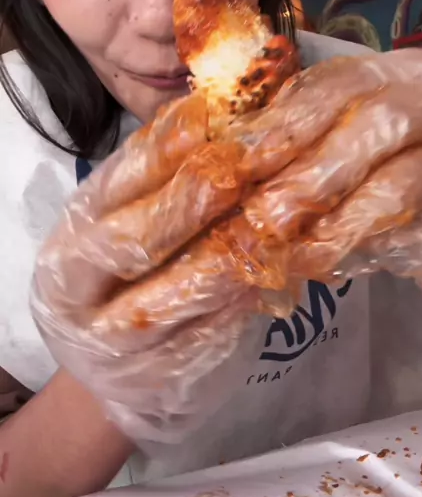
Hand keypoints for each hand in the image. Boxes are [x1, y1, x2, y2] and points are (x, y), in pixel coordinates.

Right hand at [31, 93, 270, 446]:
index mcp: (72, 235)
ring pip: (169, 296)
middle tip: (242, 168)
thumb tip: (223, 117)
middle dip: (190, 201)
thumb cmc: (128, 280)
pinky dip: (239, 307)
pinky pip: (201, 340)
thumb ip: (164, 183)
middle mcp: (77, 289)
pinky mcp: (155, 379)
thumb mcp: (126, 225)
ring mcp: (111, 342)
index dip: (165, 150)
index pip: (115, 185)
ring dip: (225, 257)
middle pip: (132, 240)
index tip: (213, 120)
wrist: (111, 378)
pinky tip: (273, 277)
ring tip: (273, 220)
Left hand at [229, 48, 421, 281]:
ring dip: (341, 223)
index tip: (247, 161)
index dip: (293, 120)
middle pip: (378, 125)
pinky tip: (333, 267)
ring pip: (405, 185)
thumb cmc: (415, 138)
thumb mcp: (377, 111)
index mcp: (405, 73)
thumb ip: (320, 124)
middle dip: (314, 173)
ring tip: (296, 254)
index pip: (345, 82)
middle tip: (264, 215)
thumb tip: (243, 157)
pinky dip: (371, 255)